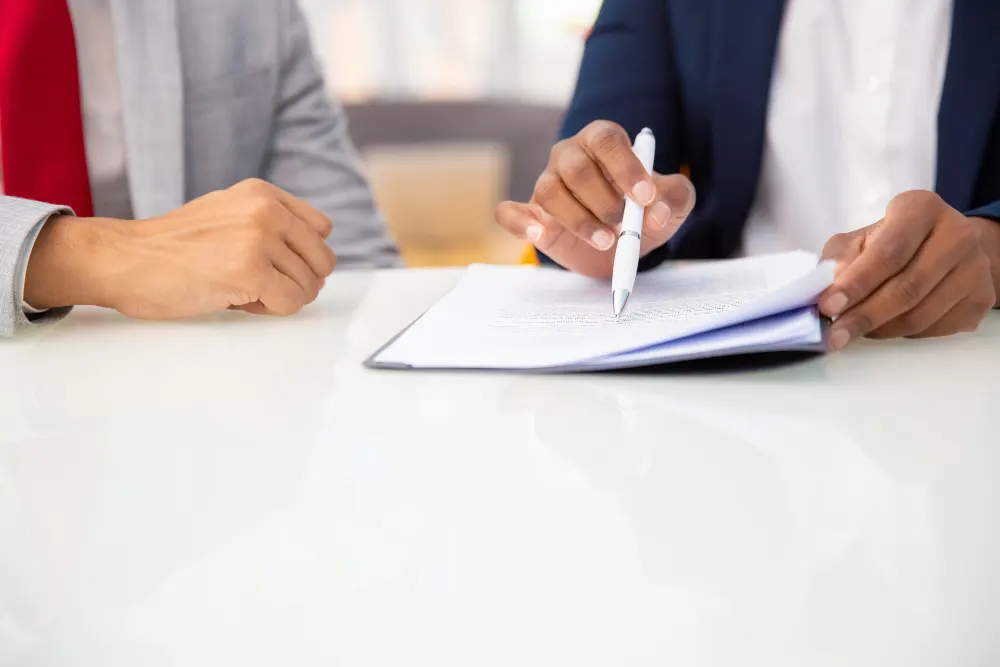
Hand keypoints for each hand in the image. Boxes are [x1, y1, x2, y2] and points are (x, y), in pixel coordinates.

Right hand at [25, 178, 336, 317]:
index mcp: (263, 194)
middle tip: (258, 284)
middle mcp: (266, 210)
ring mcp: (260, 238)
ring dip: (279, 298)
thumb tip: (315, 263)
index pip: (321, 229)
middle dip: (296, 281)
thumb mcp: (227, 214)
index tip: (270, 263)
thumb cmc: (170, 247)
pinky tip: (238, 300)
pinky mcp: (252, 270)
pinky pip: (291, 303)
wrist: (124, 260)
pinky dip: (269, 311)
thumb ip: (270, 225)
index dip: (301, 256)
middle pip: (322, 261)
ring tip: (239, 288)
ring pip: (308, 286)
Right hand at [496, 120, 695, 277]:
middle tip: (624, 228)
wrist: (621, 244)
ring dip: (579, 220)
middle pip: (576, 167)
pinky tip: (539, 234)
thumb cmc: (643, 211)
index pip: (606, 141)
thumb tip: (656, 210)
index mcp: (603, 142)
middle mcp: (570, 156)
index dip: (626, 167)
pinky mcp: (530, 214)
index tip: (645, 199)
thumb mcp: (670, 203)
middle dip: (603, 201)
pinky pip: (509, 213)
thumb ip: (672, 198)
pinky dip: (520, 223)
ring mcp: (546, 184)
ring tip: (606, 241)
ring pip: (549, 192)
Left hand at [818, 191, 997, 349]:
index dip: (857, 283)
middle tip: (834, 336)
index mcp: (921, 208)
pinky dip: (902, 334)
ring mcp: (975, 267)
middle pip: (906, 288)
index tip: (828, 307)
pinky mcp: (981, 298)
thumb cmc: (890, 243)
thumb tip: (828, 289)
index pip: (888, 252)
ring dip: (879, 329)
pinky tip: (884, 327)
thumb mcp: (858, 241)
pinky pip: (934, 328)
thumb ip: (838, 260)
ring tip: (853, 331)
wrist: (945, 250)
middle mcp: (957, 233)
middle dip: (863, 316)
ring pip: (920, 314)